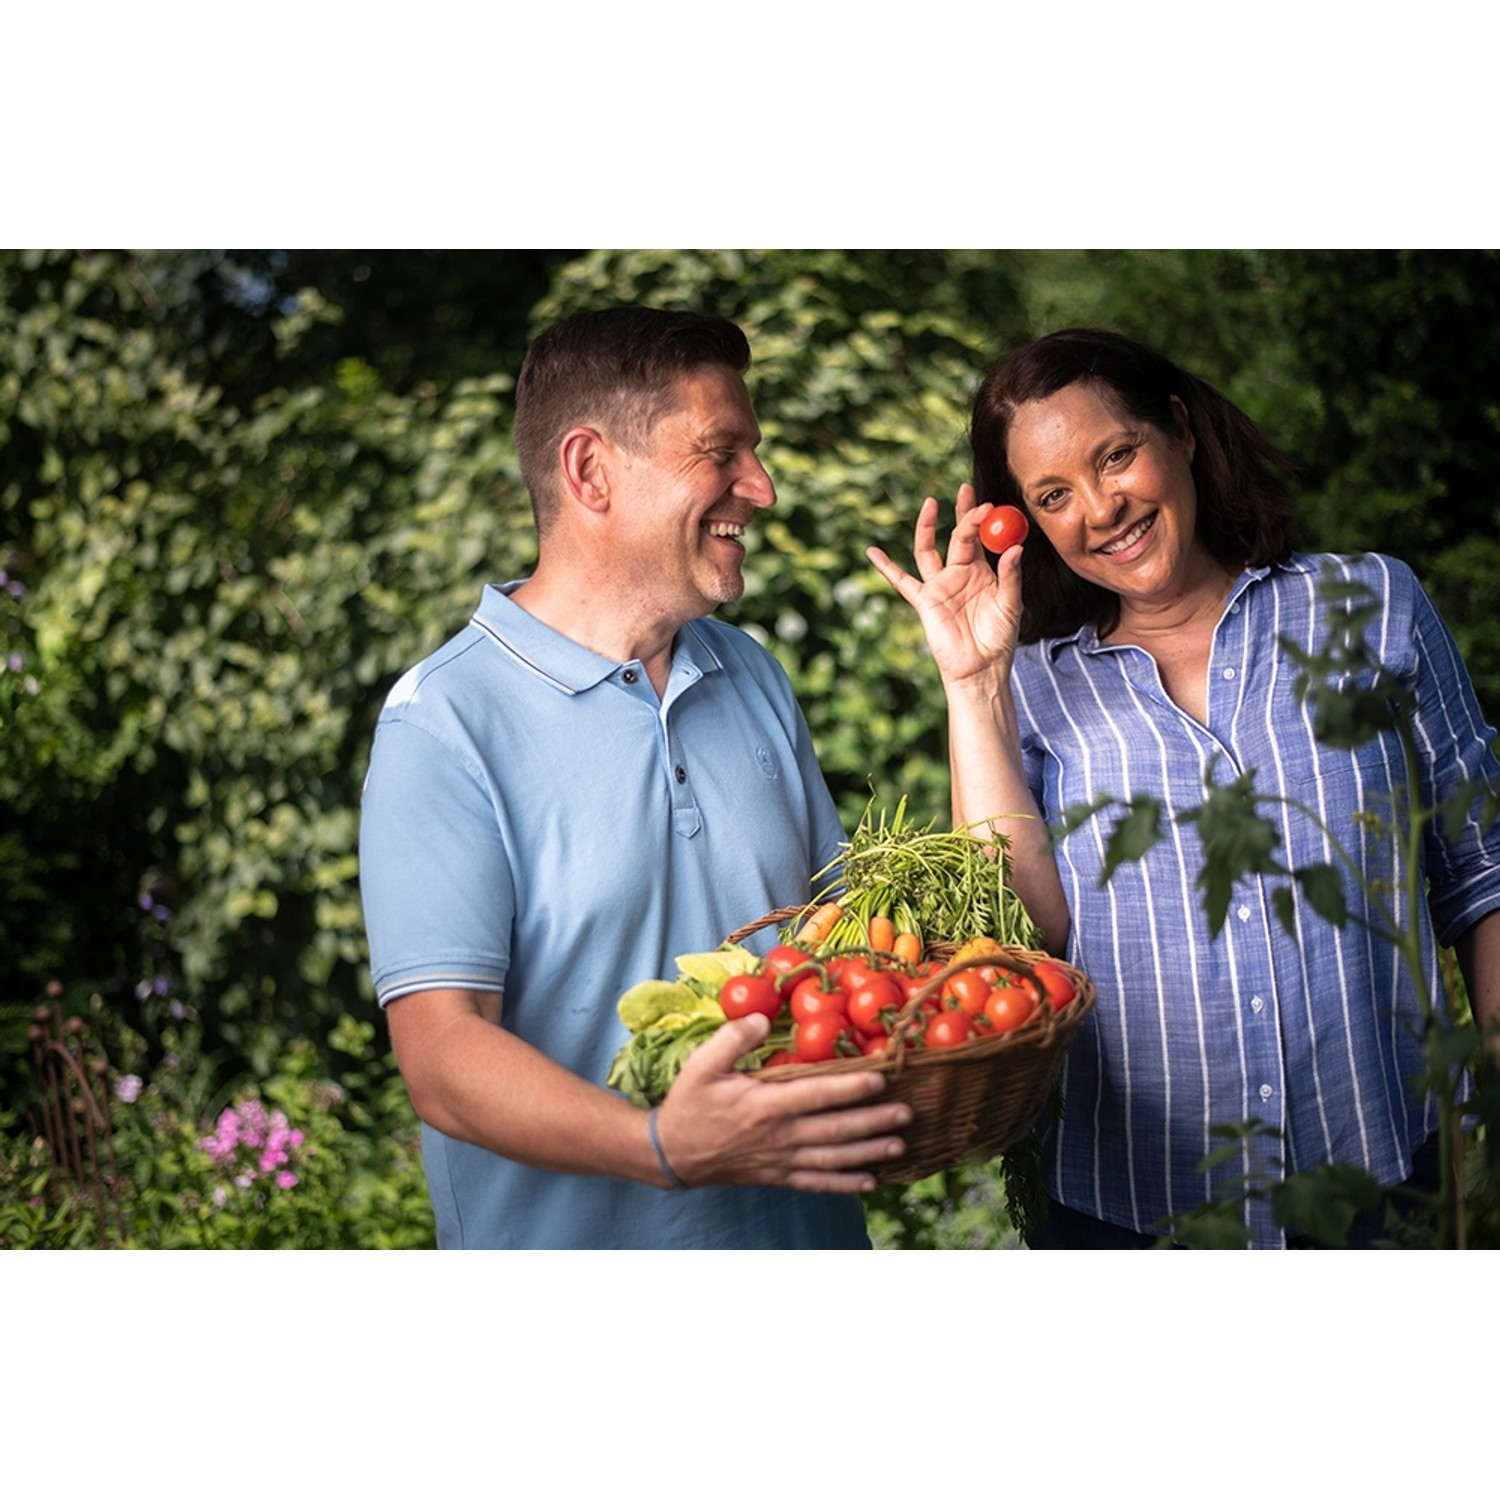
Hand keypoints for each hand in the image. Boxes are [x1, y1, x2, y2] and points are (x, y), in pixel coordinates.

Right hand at [655, 1014, 912, 1193]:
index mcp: (764, 1105)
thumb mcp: (702, 1063)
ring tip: (898, 1145)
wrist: (671, 1153)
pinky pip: (817, 1183)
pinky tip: (870, 1182)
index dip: (851, 1088)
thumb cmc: (689, 1103)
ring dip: (868, 1152)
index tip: (881, 1080)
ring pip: (833, 1158)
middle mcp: (779, 1136)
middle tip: (907, 1113)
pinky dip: (845, 1184)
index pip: (816, 1095)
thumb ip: (735, 1038)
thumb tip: (764, 1017)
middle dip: (873, 1121)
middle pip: (835, 1129)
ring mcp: (780, 1160)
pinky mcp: (777, 1176)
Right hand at [866, 484, 1023, 683]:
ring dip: (926, 527)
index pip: (980, 537)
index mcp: (982, 572)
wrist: (981, 668)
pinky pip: (902, 581)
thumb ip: (1010, 575)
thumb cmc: (999, 639)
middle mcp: (959, 574)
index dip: (982, 520)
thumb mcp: (1011, 604)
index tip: (987, 504)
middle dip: (962, 513)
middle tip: (965, 489)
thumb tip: (1015, 548)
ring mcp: (939, 586)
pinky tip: (872, 552)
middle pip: (956, 536)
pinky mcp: (924, 601)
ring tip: (929, 503)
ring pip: (928, 551)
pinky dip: (886, 567)